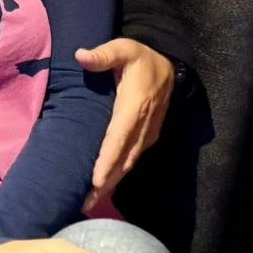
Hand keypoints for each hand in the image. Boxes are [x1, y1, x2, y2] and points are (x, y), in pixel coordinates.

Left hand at [77, 39, 175, 209]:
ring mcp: (147, 134)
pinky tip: (103, 187)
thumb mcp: (124, 48)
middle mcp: (143, 125)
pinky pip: (131, 159)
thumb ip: (104, 54)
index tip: (97, 180)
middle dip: (106, 182)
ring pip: (128, 163)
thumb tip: (82, 56)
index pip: (119, 137)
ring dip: (111, 183)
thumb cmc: (140, 57)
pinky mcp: (148, 138)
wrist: (170, 65)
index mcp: (134, 106)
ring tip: (90, 202)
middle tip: (85, 204)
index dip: (108, 159)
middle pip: (123, 159)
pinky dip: (118, 174)